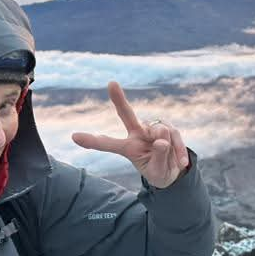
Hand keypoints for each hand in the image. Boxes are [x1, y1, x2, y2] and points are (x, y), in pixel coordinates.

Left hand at [71, 81, 190, 188]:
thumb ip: (159, 157)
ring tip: (172, 162)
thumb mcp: (157, 172)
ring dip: (168, 149)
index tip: (73, 137)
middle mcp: (138, 134)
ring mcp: (153, 129)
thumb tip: (162, 140)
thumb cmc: (159, 171)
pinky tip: (181, 164)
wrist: (174, 172)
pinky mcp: (169, 128)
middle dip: (119, 99)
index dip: (92, 141)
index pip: (108, 143)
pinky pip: (174, 136)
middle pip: (127, 114)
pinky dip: (179, 151)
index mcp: (128, 147)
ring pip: (160, 132)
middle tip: (111, 83)